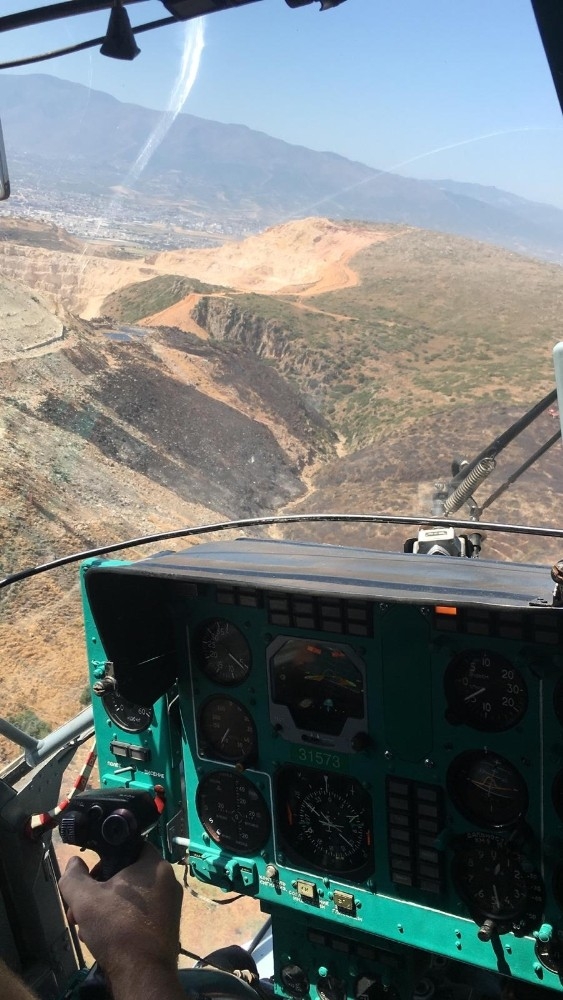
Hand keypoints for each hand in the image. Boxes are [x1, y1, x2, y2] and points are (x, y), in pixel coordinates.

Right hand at [59, 842, 183, 997]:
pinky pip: (140, 914)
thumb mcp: (85, 899)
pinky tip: (103, 938)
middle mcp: (168, 882)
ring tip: (87, 927)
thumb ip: (74, 877)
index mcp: (155, 866)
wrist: (142, 974)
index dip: (107, 857)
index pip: (131, 846)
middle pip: (127, 875)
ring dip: (106, 908)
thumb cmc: (117, 929)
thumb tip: (74, 863)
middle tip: (82, 907)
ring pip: (131, 898)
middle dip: (100, 891)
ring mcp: (170, 906)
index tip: (91, 875)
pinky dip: (121, 921)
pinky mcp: (166, 927)